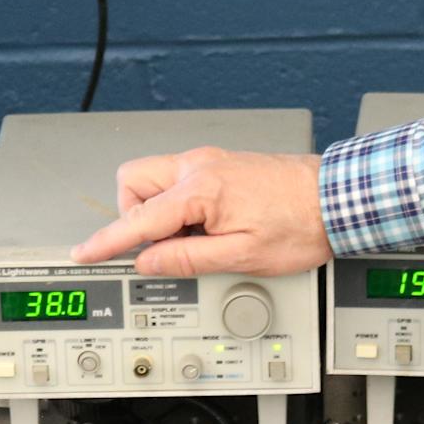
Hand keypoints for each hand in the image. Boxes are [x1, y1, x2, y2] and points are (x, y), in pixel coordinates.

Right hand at [69, 148, 331, 276]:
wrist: (337, 198)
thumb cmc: (302, 224)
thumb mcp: (241, 256)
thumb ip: (187, 259)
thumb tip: (150, 262)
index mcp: (200, 190)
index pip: (137, 219)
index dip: (107, 240)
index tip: (85, 252)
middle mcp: (199, 166)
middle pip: (133, 182)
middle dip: (134, 215)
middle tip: (162, 244)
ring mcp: (211, 161)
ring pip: (155, 179)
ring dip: (160, 211)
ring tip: (195, 238)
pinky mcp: (223, 164)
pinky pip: (181, 181)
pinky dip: (182, 205)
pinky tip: (210, 226)